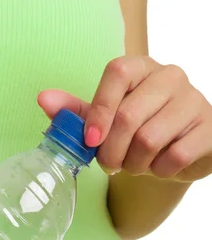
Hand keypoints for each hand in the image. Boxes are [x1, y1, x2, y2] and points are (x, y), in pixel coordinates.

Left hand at [38, 56, 211, 182]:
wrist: (179, 149)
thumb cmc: (138, 130)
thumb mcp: (106, 120)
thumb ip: (77, 112)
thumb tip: (44, 99)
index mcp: (140, 67)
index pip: (117, 73)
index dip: (99, 110)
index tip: (90, 140)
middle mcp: (170, 76)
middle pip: (129, 116)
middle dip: (111, 152)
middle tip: (109, 165)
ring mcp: (193, 101)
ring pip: (149, 140)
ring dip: (134, 164)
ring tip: (134, 165)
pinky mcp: (208, 128)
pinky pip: (175, 157)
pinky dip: (159, 172)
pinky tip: (159, 167)